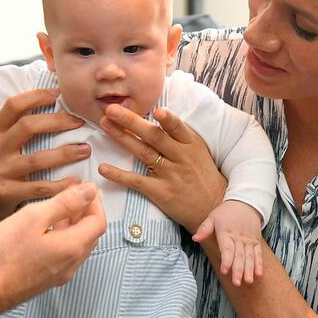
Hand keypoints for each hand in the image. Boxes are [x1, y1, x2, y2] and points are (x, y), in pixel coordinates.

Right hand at [0, 89, 89, 244]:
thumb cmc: (0, 171)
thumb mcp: (1, 146)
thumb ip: (18, 129)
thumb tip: (52, 102)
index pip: (13, 105)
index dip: (37, 96)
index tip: (59, 95)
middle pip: (28, 126)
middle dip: (58, 121)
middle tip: (80, 122)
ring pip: (36, 158)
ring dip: (65, 153)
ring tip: (85, 150)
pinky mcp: (6, 193)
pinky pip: (39, 187)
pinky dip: (60, 185)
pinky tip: (76, 181)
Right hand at [0, 182, 106, 312]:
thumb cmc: (4, 251)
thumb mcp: (34, 217)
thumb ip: (65, 203)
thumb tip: (89, 191)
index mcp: (72, 247)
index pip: (99, 222)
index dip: (95, 202)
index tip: (84, 187)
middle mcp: (71, 264)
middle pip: (91, 234)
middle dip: (86, 212)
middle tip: (72, 194)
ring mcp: (59, 275)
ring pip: (77, 245)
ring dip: (74, 225)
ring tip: (57, 207)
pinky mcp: (46, 279)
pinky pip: (64, 255)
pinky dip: (63, 237)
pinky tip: (45, 228)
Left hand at [97, 105, 225, 233]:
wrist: (213, 207)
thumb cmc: (202, 175)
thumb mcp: (198, 151)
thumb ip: (179, 135)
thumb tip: (157, 113)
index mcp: (191, 144)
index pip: (178, 128)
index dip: (168, 120)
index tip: (156, 110)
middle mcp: (181, 157)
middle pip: (154, 136)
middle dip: (131, 121)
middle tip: (111, 109)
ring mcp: (170, 175)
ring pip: (143, 153)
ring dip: (122, 137)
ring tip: (105, 125)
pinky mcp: (161, 192)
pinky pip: (137, 181)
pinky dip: (119, 175)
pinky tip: (103, 168)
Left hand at [192, 200, 263, 285]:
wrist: (245, 203)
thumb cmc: (225, 212)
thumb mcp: (212, 217)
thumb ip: (204, 229)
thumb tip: (195, 238)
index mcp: (226, 233)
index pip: (227, 248)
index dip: (226, 260)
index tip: (225, 271)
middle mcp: (239, 238)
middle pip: (239, 255)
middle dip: (238, 270)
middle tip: (236, 282)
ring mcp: (248, 240)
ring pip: (249, 256)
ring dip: (249, 270)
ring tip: (248, 281)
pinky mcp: (256, 241)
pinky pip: (258, 253)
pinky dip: (259, 264)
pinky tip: (259, 274)